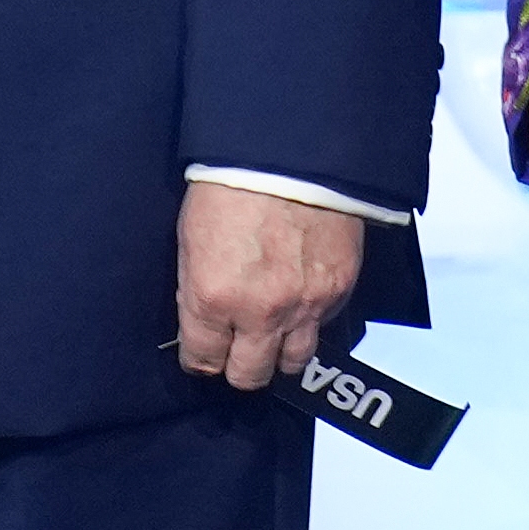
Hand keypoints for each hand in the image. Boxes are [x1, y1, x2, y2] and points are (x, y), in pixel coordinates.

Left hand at [175, 183, 362, 386]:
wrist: (287, 154)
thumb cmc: (228, 186)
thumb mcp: (191, 239)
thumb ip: (197, 289)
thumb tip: (202, 318)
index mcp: (212, 298)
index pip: (203, 360)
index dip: (200, 359)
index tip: (201, 353)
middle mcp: (259, 313)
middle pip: (249, 376)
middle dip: (238, 367)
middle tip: (235, 350)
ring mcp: (303, 307)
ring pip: (292, 363)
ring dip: (279, 353)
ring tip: (271, 335)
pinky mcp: (337, 292)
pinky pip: (323, 327)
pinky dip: (310, 321)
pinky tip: (299, 299)